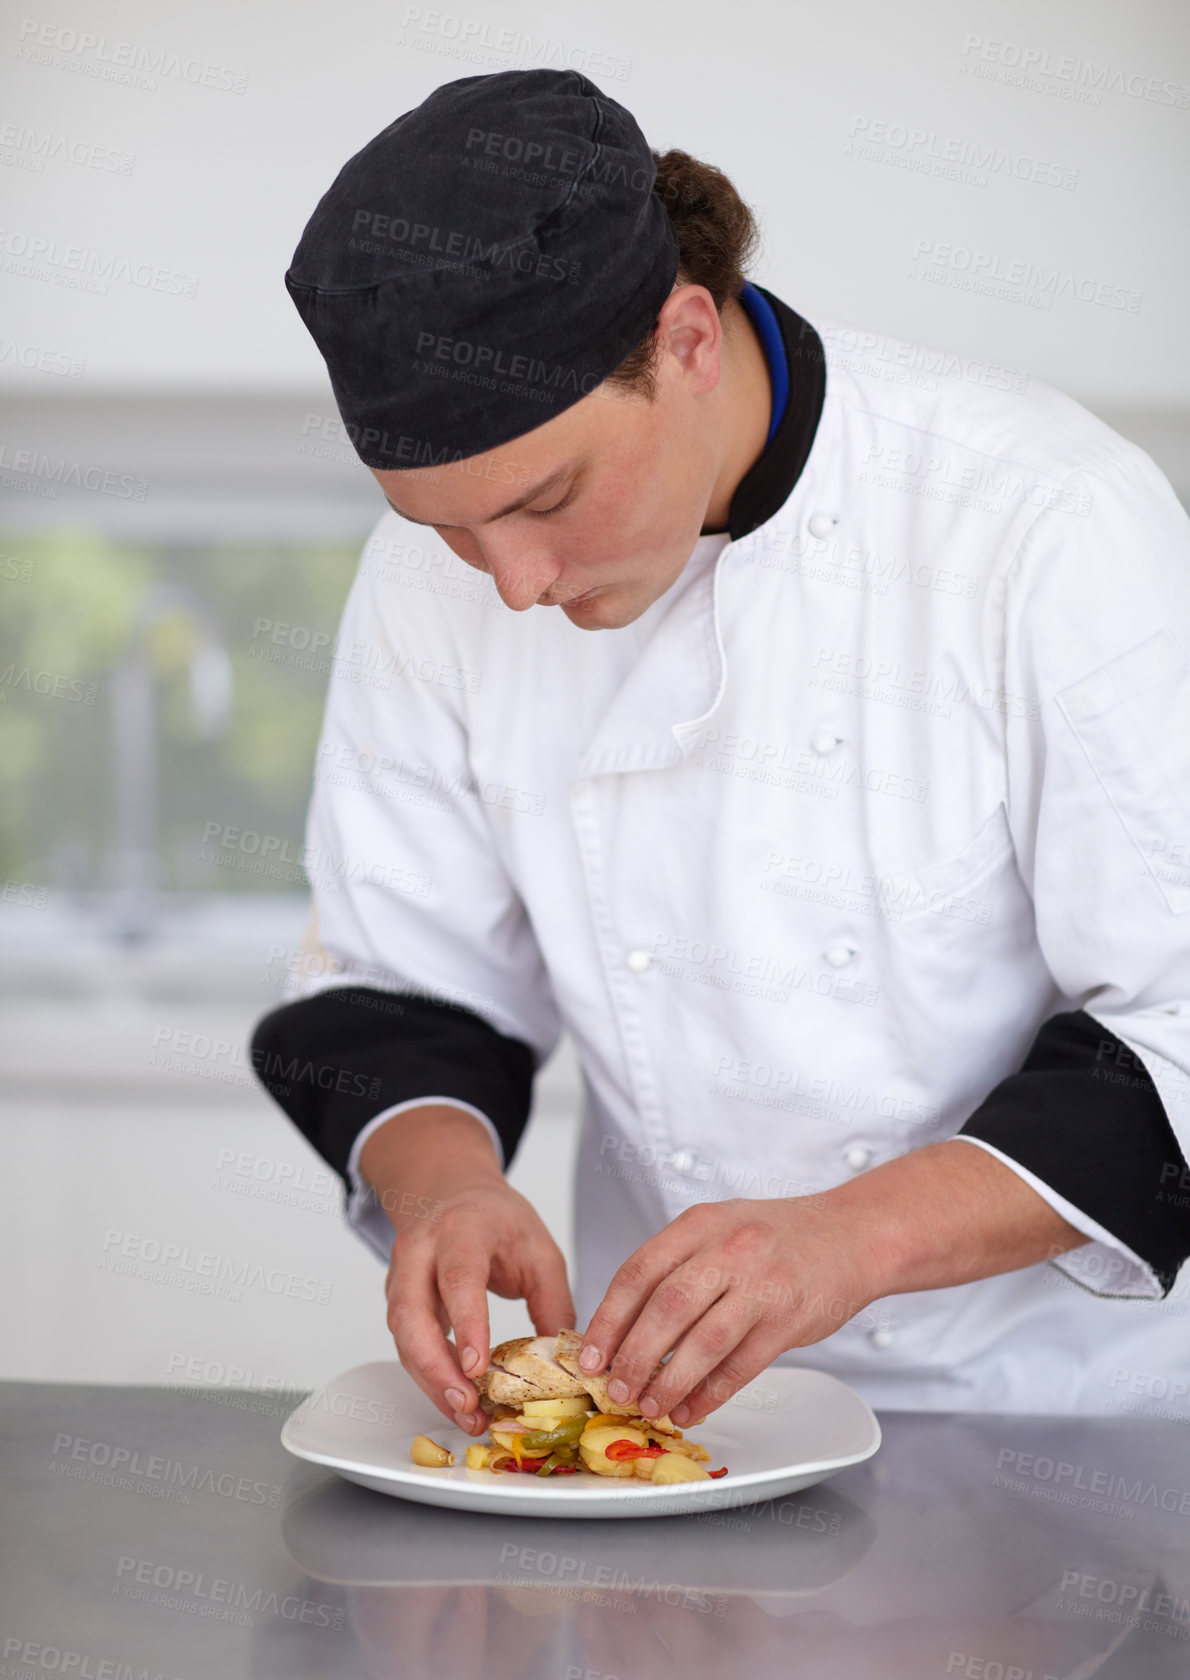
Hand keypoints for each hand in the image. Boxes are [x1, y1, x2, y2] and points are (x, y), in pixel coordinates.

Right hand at [384, 1178, 575, 1434]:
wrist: (452, 1194)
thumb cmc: (498, 1221)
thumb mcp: (540, 1250)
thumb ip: (554, 1303)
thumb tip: (564, 1364)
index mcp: (462, 1230)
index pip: (458, 1278)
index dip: (466, 1324)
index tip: (478, 1367)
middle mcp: (421, 1251)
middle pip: (412, 1313)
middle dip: (436, 1367)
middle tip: (467, 1405)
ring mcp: (400, 1275)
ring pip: (403, 1336)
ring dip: (431, 1381)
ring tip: (467, 1415)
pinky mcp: (397, 1301)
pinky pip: (406, 1344)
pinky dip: (429, 1376)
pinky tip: (456, 1400)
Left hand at [576, 1194, 876, 1425]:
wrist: (852, 1234)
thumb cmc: (777, 1237)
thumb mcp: (720, 1228)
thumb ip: (677, 1265)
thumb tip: (626, 1327)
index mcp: (700, 1223)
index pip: (639, 1271)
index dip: (610, 1318)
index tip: (591, 1354)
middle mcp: (729, 1249)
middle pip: (666, 1308)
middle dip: (634, 1356)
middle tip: (616, 1388)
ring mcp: (762, 1285)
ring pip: (703, 1342)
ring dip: (670, 1381)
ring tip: (650, 1405)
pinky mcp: (788, 1320)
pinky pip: (741, 1366)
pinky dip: (711, 1394)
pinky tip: (691, 1410)